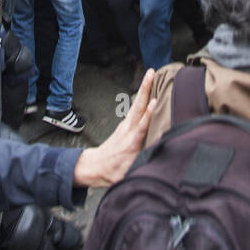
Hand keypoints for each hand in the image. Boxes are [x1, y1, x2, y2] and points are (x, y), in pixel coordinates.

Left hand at [73, 69, 156, 186]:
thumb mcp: (126, 176)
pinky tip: (147, 89)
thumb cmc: (112, 172)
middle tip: (151, 73)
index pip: (141, 126)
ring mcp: (126, 126)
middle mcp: (128, 130)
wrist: (95, 167)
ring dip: (144, 89)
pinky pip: (136, 108)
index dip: (148, 115)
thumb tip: (154, 166)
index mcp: (130, 143)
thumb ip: (139, 169)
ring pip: (137, 104)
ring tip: (151, 74)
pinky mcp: (125, 125)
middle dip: (145, 89)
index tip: (155, 103)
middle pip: (138, 107)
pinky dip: (142, 97)